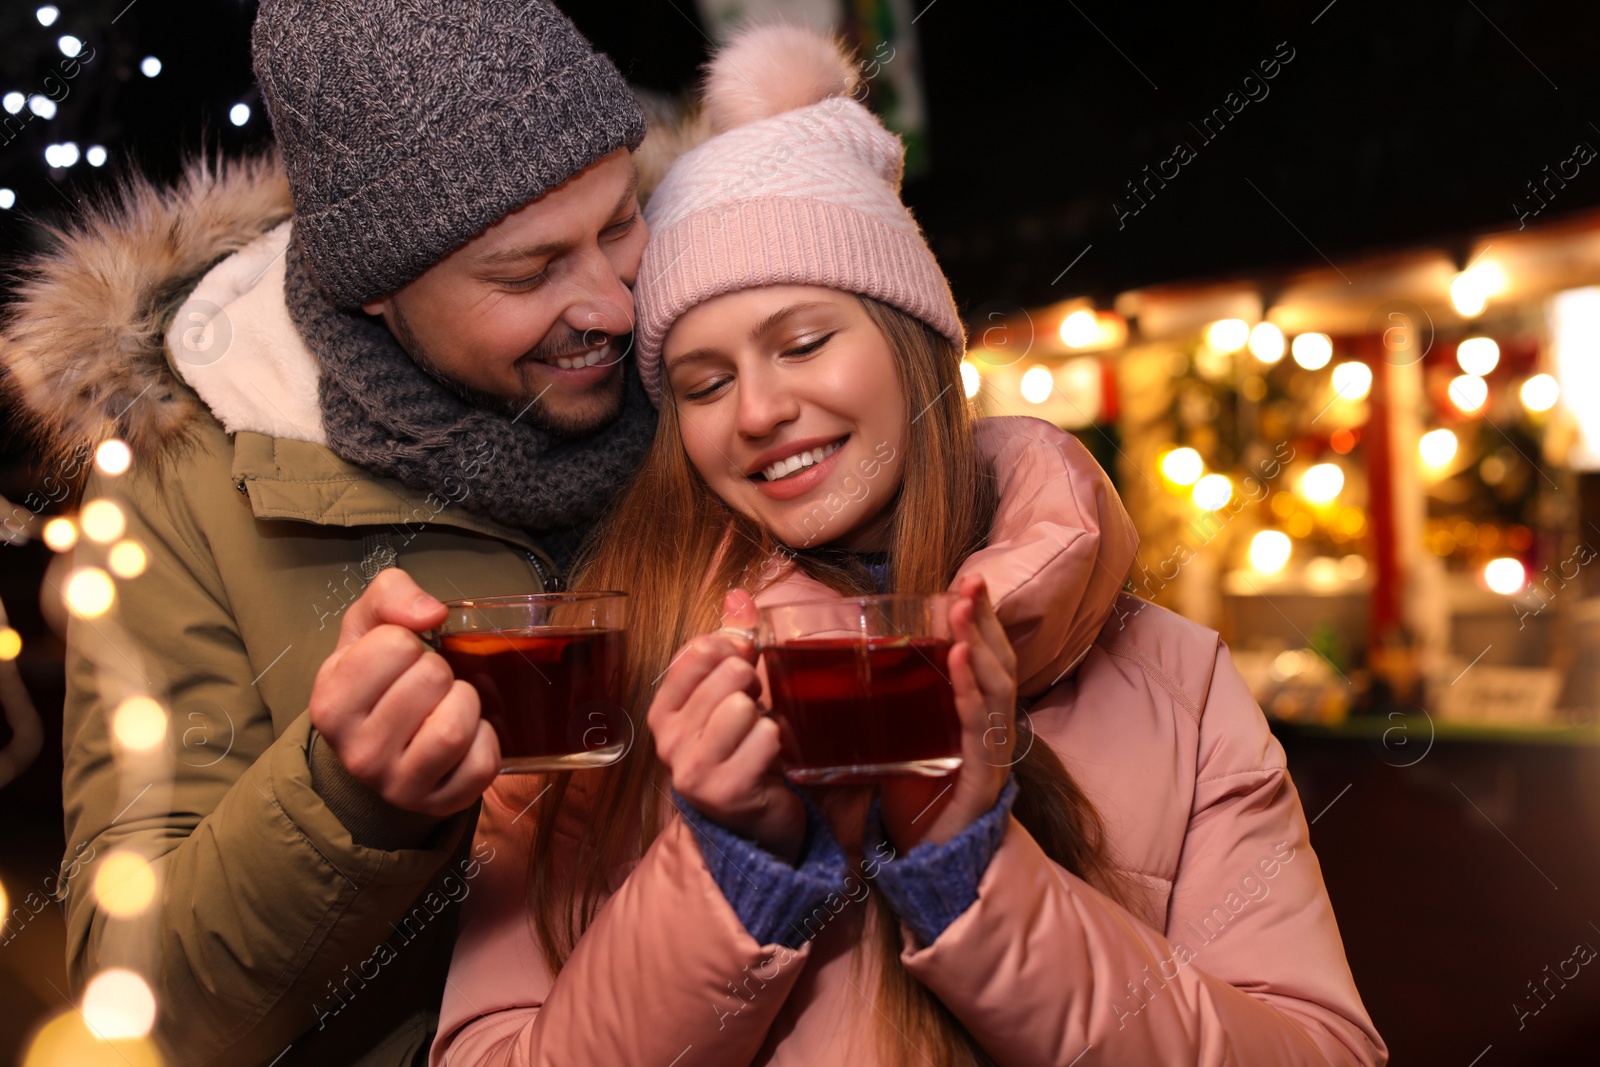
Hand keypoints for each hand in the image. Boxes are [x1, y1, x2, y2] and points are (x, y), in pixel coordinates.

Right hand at [308, 568, 498, 817]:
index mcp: (331, 704)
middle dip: (439, 669)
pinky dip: (486, 739)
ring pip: (455, 728)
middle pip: (432, 680)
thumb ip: (390, 594)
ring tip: (447, 704)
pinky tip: (465, 734)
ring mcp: (398, 787)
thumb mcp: (367, 626)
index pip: (396, 644)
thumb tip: (431, 612)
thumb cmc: (376, 678)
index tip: (398, 660)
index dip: (407, 641)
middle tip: (426, 683)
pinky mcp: (440, 805)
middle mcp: (358, 754)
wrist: (376, 748)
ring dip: (465, 702)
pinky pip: (483, 764)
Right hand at [650, 589, 805, 862]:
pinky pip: (766, 737)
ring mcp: (692, 768)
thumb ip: (733, 642)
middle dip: (754, 687)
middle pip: (729, 674)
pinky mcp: (724, 790)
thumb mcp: (730, 693)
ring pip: (745, 705)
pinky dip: (778, 744)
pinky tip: (770, 763)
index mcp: (663, 710)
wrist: (752, 826)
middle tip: (755, 714)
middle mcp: (667, 740)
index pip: (698, 650)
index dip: (734, 652)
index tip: (743, 673)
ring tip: (760, 739)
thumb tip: (738, 594)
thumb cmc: (741, 751)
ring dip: (766, 718)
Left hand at [880, 575, 1017, 852]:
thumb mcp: (892, 742)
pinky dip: (970, 690)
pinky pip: (980, 727)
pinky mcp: (983, 777)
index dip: (978, 618)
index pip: (983, 656)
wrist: (927, 866)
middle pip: (997, 662)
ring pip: (995, 687)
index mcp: (971, 715)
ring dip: (979, 643)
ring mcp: (991, 751)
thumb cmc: (911, 802)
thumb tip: (828, 667)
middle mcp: (989, 727)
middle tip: (970, 581)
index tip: (965, 580)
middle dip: (984, 618)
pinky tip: (960, 660)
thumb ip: (876, 707)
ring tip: (962, 609)